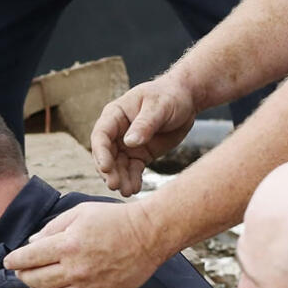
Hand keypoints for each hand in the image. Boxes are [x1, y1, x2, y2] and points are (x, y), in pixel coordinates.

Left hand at [3, 199, 161, 287]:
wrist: (149, 234)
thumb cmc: (114, 219)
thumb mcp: (79, 213)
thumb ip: (51, 228)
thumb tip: (31, 244)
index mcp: (67, 245)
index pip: (28, 258)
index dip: (14, 260)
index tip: (9, 261)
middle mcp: (75, 268)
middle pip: (35, 280)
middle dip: (23, 275)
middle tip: (22, 271)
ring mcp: (88, 285)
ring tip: (36, 283)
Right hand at [91, 76, 197, 195]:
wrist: (186, 100)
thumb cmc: (171, 96)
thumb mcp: (160, 106)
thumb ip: (145, 123)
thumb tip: (129, 143)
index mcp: (115, 115)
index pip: (101, 135)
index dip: (100, 153)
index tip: (105, 168)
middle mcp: (116, 132)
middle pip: (106, 155)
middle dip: (109, 171)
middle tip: (114, 185)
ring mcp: (126, 145)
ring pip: (117, 166)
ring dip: (120, 179)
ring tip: (127, 191)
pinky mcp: (138, 154)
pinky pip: (132, 170)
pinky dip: (132, 180)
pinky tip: (135, 189)